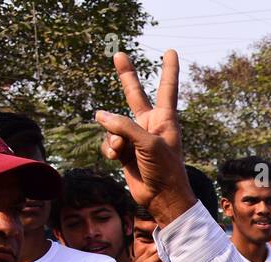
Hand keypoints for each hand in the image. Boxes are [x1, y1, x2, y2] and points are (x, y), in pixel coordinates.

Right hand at [95, 50, 195, 225]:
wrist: (163, 199)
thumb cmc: (165, 170)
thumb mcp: (148, 144)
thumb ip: (124, 126)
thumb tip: (100, 116)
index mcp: (165, 119)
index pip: (166, 88)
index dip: (168, 69)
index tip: (170, 51)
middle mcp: (150, 125)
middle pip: (135, 94)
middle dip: (126, 76)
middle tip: (119, 54)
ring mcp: (136, 138)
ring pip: (113, 125)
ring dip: (114, 138)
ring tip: (123, 151)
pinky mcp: (125, 152)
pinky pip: (109, 143)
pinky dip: (110, 150)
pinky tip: (117, 159)